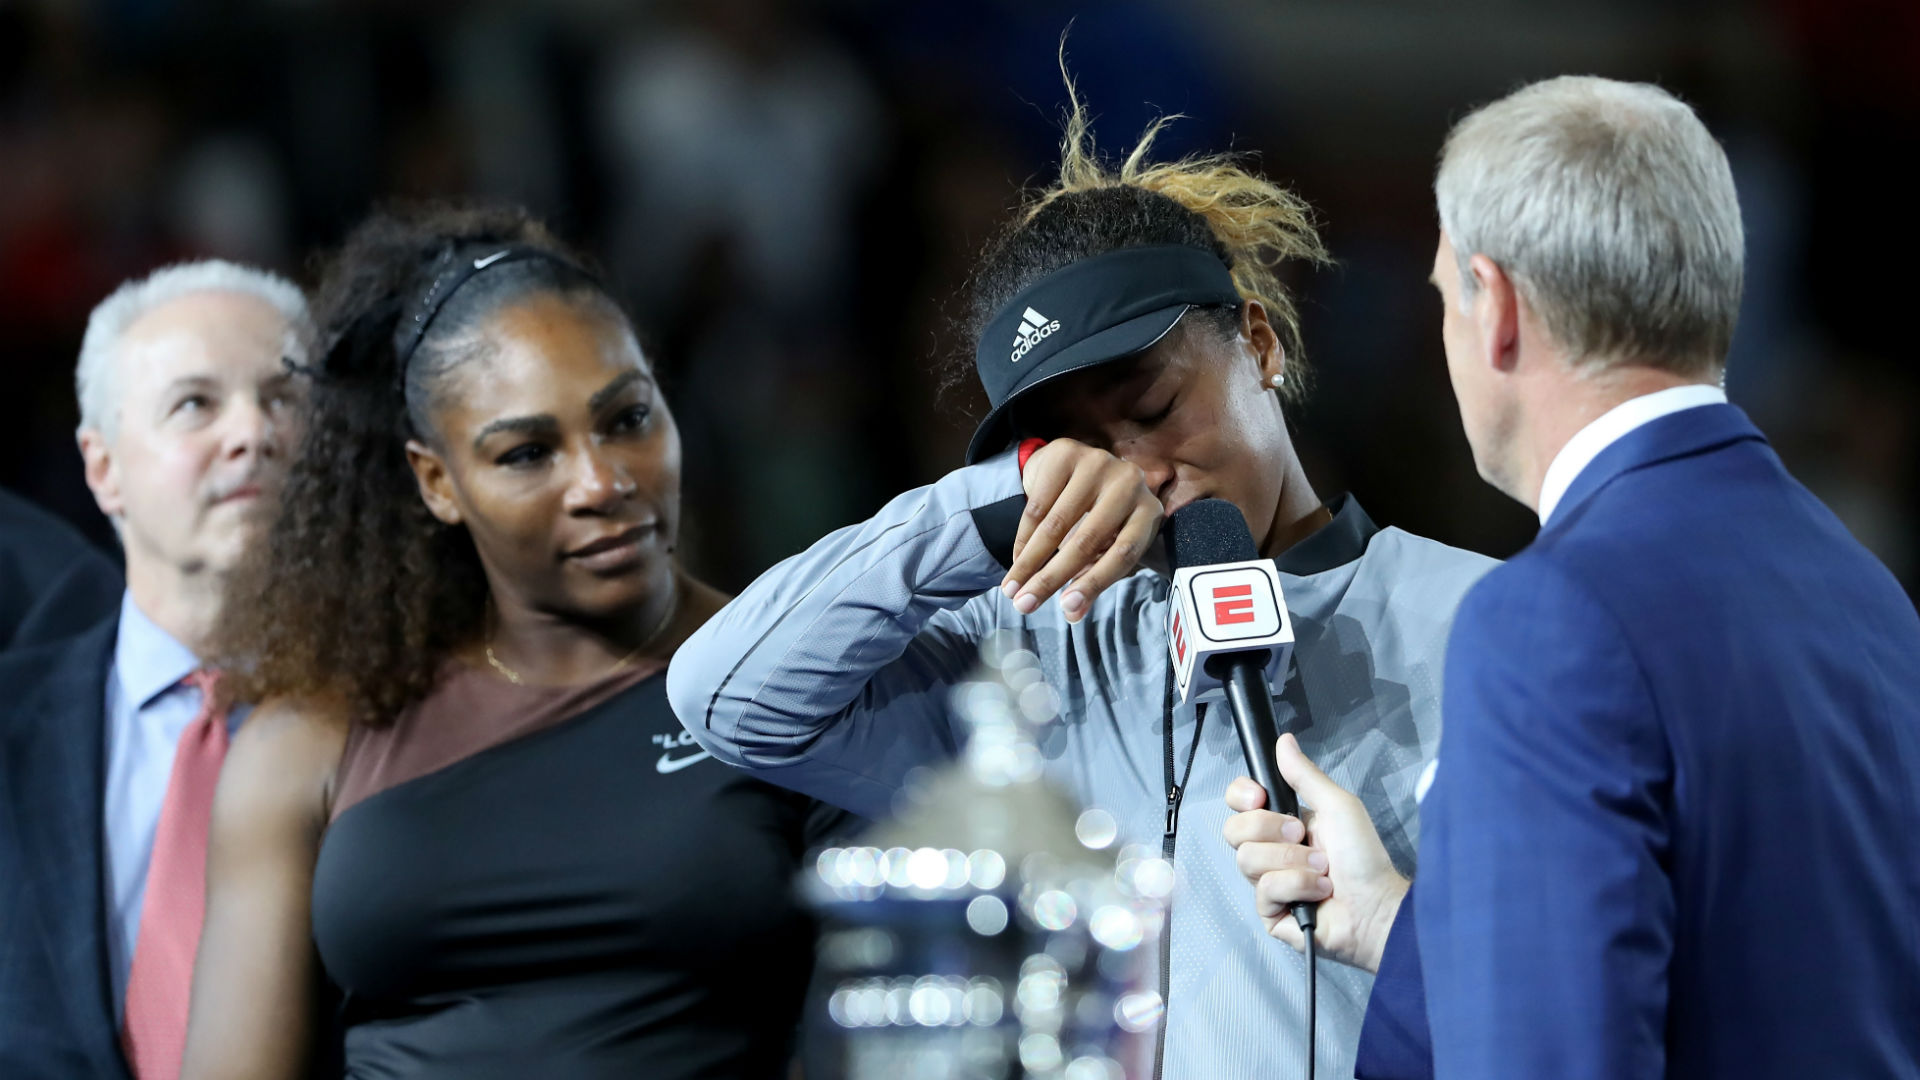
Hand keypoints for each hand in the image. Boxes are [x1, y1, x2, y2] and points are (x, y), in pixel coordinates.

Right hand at [1003, 439, 1162, 622]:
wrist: (1078, 468)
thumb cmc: (1099, 518)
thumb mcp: (1105, 548)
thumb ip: (1092, 579)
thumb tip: (1072, 615)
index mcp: (1148, 510)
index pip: (1124, 553)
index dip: (1095, 583)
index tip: (1066, 608)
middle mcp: (1129, 482)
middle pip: (1087, 540)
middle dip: (1051, 577)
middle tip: (1025, 605)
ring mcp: (1098, 463)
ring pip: (1056, 523)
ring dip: (1029, 562)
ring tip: (1012, 588)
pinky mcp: (1067, 453)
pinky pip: (1038, 504)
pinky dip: (1023, 537)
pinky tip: (1015, 559)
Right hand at [1222, 733, 1409, 972]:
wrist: (1377, 904)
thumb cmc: (1363, 855)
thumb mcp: (1337, 806)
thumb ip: (1306, 775)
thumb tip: (1283, 740)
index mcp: (1280, 822)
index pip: (1237, 803)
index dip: (1240, 796)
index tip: (1261, 797)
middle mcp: (1269, 851)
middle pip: (1233, 830)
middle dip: (1271, 829)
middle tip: (1304, 836)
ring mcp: (1266, 883)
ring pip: (1248, 859)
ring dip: (1294, 861)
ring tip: (1323, 870)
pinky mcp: (1269, 912)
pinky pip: (1265, 890)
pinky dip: (1298, 886)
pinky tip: (1320, 892)